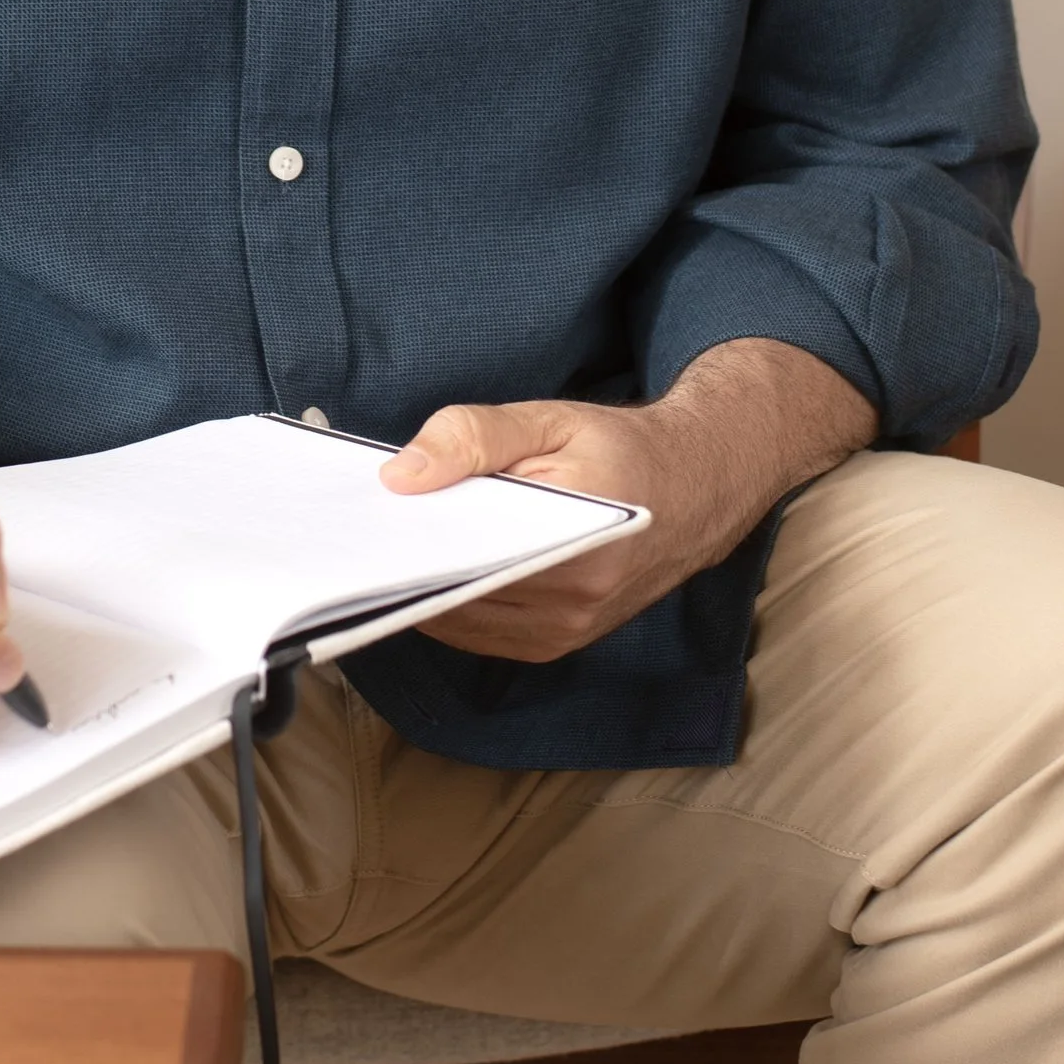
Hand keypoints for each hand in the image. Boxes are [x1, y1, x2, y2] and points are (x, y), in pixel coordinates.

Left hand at [381, 342, 876, 664]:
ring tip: (397, 541)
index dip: (409, 547)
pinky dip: (450, 603)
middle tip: (367, 527)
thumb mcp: (550, 420)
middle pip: (455, 595)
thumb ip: (474, 438)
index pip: (466, 561)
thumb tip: (401, 476)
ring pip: (461, 621)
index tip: (367, 524)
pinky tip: (433, 565)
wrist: (695, 491)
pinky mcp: (557, 643)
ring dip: (425, 586)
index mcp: (577, 544)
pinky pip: (480, 633)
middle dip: (409, 563)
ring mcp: (565, 632)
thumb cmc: (622, 452)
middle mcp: (573, 603)